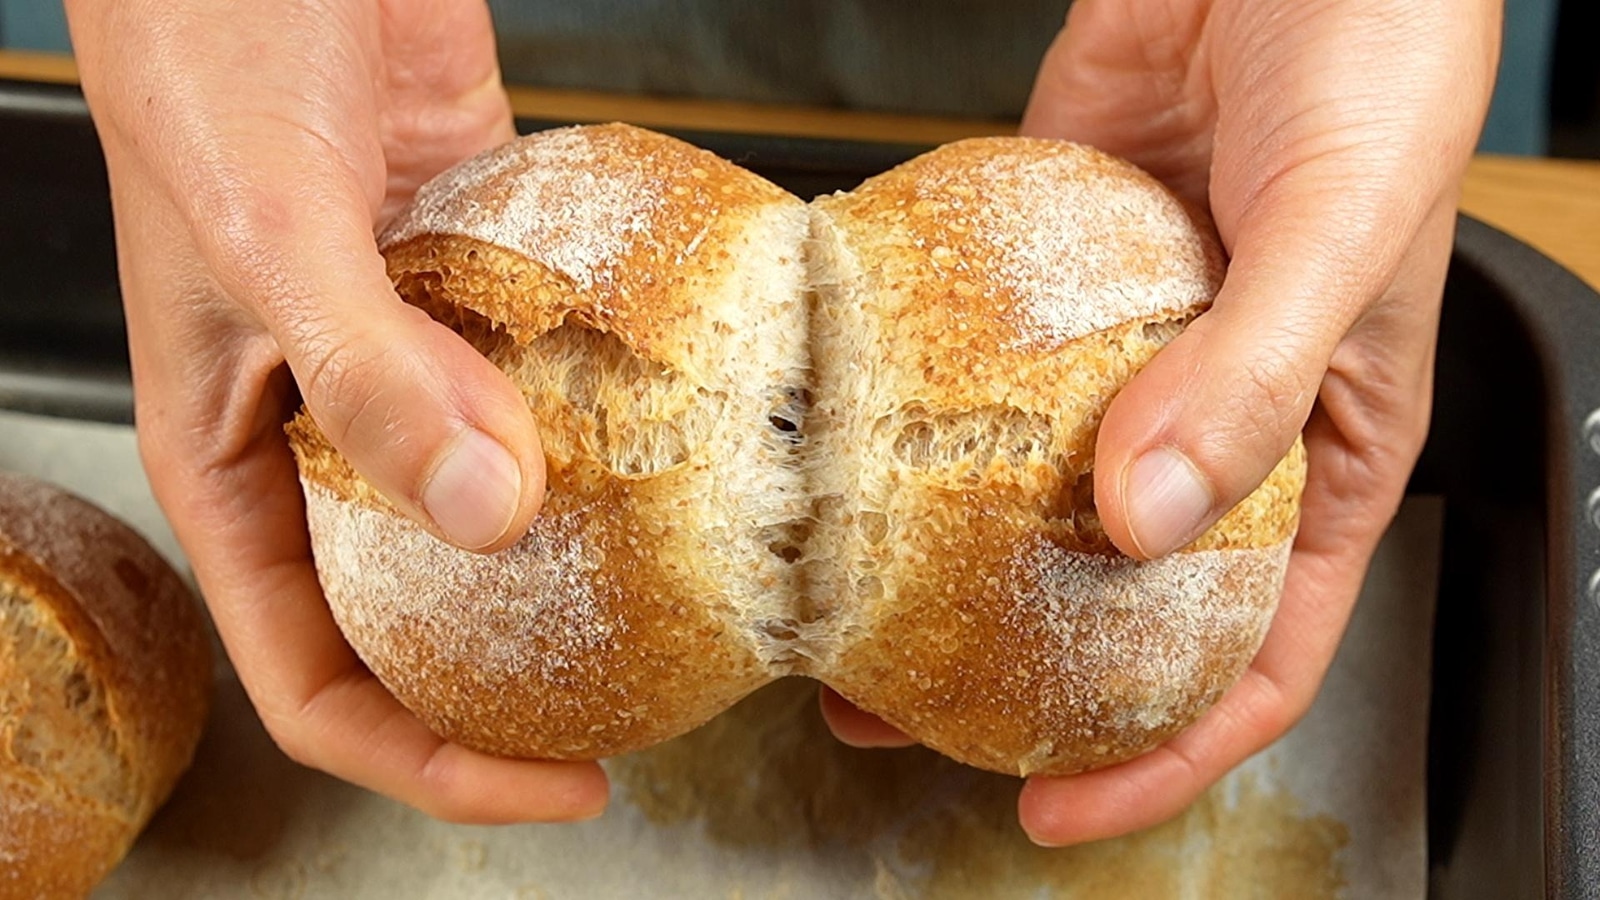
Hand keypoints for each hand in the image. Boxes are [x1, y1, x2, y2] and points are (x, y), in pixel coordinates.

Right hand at [64, 0, 605, 822]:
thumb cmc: (207, 58)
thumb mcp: (267, 233)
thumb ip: (368, 375)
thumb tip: (491, 515)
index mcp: (236, 467)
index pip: (321, 678)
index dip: (433, 757)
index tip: (557, 781)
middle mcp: (327, 435)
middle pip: (427, 610)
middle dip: (523, 670)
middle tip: (651, 696)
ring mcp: (415, 364)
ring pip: (503, 495)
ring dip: (588, 534)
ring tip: (695, 571)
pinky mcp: (484, 290)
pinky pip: (555, 379)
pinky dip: (614, 405)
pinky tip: (687, 422)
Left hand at [824, 0, 1500, 844]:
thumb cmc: (1381, 58)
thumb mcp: (1344, 233)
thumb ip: (1249, 377)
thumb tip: (1143, 520)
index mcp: (1320, 450)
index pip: (1251, 652)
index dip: (1160, 751)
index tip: (1055, 807)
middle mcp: (1213, 418)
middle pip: (1117, 594)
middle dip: (1020, 675)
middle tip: (908, 717)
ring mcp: (1124, 350)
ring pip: (1031, 493)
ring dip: (944, 559)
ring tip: (846, 610)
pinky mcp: (1050, 271)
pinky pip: (977, 363)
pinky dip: (921, 414)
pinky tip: (854, 447)